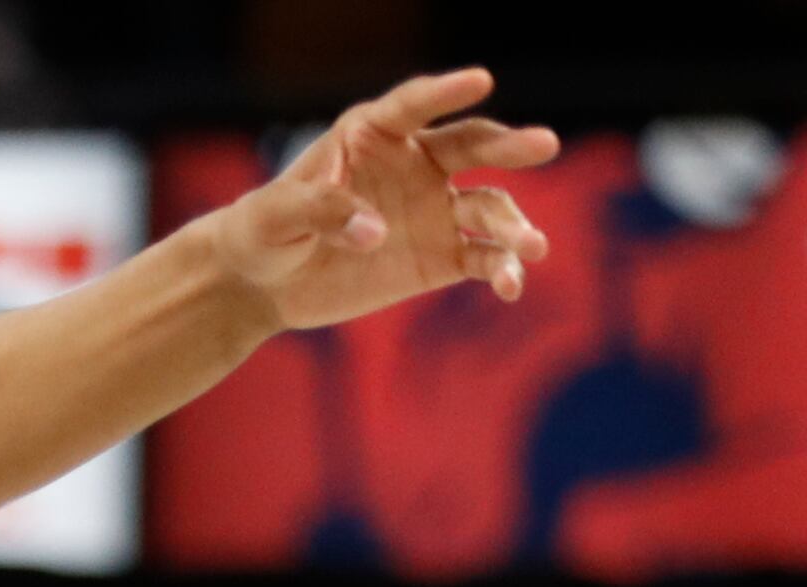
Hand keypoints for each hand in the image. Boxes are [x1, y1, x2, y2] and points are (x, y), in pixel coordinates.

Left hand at [205, 69, 556, 332]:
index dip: (446, 92)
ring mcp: (435, 209)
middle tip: (544, 144)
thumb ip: (321, 210)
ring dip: (514, 225)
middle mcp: (417, 164)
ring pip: (490, 207)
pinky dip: (502, 269)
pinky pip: (483, 257)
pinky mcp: (441, 256)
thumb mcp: (275, 216)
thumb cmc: (263, 232)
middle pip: (473, 146)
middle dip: (509, 145)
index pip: (414, 106)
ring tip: (533, 246)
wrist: (262, 283)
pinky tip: (511, 285)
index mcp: (374, 135)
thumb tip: (376, 231)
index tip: (482, 80)